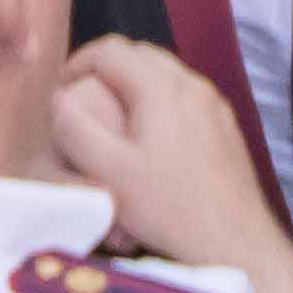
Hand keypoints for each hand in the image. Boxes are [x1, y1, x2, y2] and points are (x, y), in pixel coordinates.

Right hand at [51, 37, 292, 286]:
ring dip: (136, 86)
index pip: (111, 50)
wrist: (236, 242)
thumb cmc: (170, 209)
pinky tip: (152, 141)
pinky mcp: (227, 128)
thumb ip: (76, 131)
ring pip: (167, 76)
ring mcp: (216, 106)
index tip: (59, 89)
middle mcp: (194, 86)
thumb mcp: (109, 174)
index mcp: (162, 89)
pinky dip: (161, 104)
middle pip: (142, 55)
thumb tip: (56, 98)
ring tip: (114, 119)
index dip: (77, 61)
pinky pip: (187, 99)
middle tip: (84, 99)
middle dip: (107, 70)